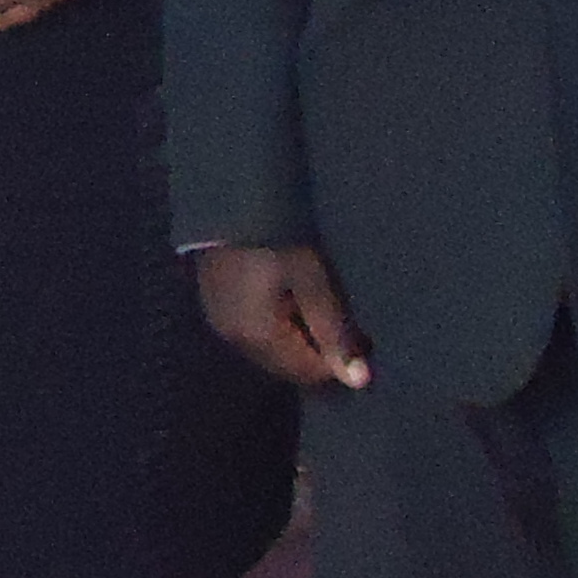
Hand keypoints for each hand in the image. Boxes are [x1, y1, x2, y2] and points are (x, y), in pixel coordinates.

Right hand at [197, 242, 371, 391]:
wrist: (227, 195)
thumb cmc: (276, 237)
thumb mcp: (313, 280)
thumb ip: (335, 332)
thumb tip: (360, 382)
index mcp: (258, 338)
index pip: (309, 373)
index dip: (340, 358)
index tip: (362, 334)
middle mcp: (234, 339)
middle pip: (286, 364)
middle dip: (316, 348)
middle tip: (342, 316)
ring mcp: (220, 321)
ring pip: (269, 348)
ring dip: (295, 335)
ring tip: (315, 301)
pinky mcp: (215, 303)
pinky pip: (253, 330)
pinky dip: (275, 322)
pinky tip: (286, 295)